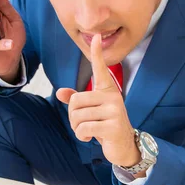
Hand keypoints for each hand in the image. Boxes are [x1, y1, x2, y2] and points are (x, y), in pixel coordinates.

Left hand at [56, 34, 140, 166]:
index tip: (96, 36)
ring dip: (76, 128)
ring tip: (87, 132)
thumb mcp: (91, 112)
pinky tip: (89, 138)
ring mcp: (115, 111)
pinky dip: (81, 136)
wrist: (124, 147)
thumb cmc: (105, 126)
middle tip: (82, 124)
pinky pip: (84, 128)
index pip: (100, 69)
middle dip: (72, 116)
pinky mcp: (113, 126)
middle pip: (75, 100)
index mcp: (107, 90)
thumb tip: (59, 92)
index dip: (96, 53)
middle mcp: (113, 97)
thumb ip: (76, 100)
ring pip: (78, 116)